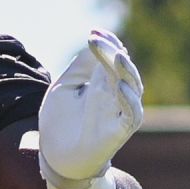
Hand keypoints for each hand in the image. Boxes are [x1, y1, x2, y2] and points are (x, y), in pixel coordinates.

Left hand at [38, 29, 142, 186]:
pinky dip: (130, 100)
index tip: (94, 31)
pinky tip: (121, 87)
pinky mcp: (121, 130)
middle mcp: (113, 94)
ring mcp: (119, 111)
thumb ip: (79, 69)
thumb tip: (94, 44)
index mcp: (100, 82)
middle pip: (120, 68)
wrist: (57, 157)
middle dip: (111, 52)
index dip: (106, 44)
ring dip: (126, 71)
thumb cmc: (60, 123)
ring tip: (117, 56)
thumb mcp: (63, 89)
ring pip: (133, 86)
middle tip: (98, 40)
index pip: (109, 57)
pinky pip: (133, 113)